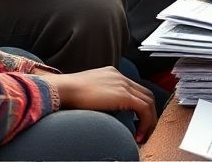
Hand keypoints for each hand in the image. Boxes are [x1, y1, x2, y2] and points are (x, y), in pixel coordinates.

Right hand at [38, 67, 156, 142]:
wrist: (62, 89)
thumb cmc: (66, 94)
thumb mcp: (87, 93)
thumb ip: (98, 97)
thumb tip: (101, 111)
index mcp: (112, 74)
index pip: (134, 89)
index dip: (139, 107)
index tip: (137, 122)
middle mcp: (120, 77)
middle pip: (145, 94)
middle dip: (149, 114)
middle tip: (145, 131)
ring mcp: (122, 84)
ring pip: (148, 101)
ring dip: (149, 121)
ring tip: (144, 136)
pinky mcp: (123, 94)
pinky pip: (144, 109)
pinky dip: (145, 123)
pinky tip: (138, 135)